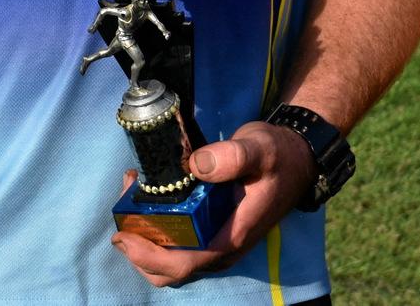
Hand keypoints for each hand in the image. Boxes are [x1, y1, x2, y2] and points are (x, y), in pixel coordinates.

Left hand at [112, 121, 314, 287]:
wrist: (298, 156)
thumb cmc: (279, 156)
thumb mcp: (259, 149)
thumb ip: (232, 157)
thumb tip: (195, 166)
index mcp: (231, 237)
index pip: (183, 264)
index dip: (148, 256)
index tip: (122, 234)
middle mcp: (221, 246)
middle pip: (169, 270)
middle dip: (138, 250)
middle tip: (121, 214)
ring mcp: (216, 240)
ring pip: (170, 259)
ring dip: (145, 238)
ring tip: (130, 198)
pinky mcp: (212, 229)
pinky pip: (178, 242)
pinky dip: (157, 227)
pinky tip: (147, 196)